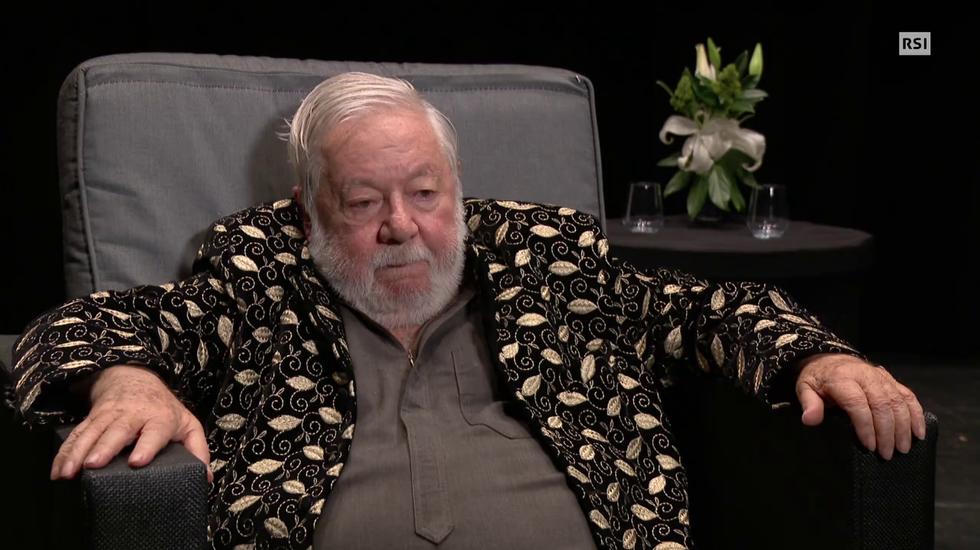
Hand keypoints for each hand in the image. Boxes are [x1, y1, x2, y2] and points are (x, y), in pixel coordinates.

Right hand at [51, 365, 211, 480]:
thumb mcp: (187, 424)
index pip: (154, 431)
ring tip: (68, 472)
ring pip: (92, 432)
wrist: (135, 377)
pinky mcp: (92, 418)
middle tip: (93, 464)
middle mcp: (134, 414)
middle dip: (105, 447)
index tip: (137, 461)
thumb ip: (198, 449)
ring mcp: (110, 415)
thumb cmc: (165, 409)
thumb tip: (204, 477)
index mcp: (160, 418)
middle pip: (118, 430)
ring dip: (78, 452)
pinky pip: (76, 435)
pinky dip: (64, 452)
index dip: (146, 446)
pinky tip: (57, 470)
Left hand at [795, 353, 925, 459]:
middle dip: (887, 432)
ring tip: (903, 449)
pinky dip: (916, 414)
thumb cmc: (818, 379)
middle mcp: (865, 376)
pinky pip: (908, 396)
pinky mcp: (892, 380)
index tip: (869, 446)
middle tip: (887, 454)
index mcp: (842, 378)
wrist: (830, 359)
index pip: (858, 403)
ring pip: (898, 401)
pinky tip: (919, 433)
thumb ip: (809, 404)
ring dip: (903, 427)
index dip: (865, 426)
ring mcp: (881, 377)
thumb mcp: (805, 388)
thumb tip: (810, 420)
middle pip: (882, 404)